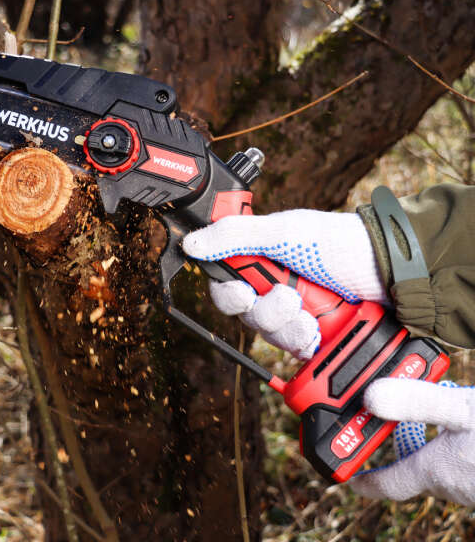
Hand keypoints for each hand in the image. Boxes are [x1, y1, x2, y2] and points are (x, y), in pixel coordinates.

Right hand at [182, 210, 386, 358]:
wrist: (389, 269)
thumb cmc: (337, 242)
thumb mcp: (283, 231)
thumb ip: (235, 235)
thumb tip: (193, 242)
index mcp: (261, 261)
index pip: (226, 286)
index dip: (230, 296)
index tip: (245, 294)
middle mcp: (274, 287)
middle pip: (247, 317)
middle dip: (269, 313)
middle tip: (292, 299)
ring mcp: (295, 312)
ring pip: (271, 336)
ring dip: (290, 329)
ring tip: (313, 317)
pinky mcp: (315, 333)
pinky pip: (296, 351)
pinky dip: (307, 344)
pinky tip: (321, 333)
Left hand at [351, 379, 474, 504]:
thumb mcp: (459, 408)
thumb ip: (414, 401)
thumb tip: (369, 398)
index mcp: (436, 471)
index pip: (391, 484)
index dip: (368, 482)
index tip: (350, 481)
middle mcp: (455, 486)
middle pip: (415, 471)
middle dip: (399, 452)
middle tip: (386, 429)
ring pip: (440, 469)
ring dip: (428, 449)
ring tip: (423, 420)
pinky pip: (462, 466)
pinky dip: (452, 449)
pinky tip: (460, 430)